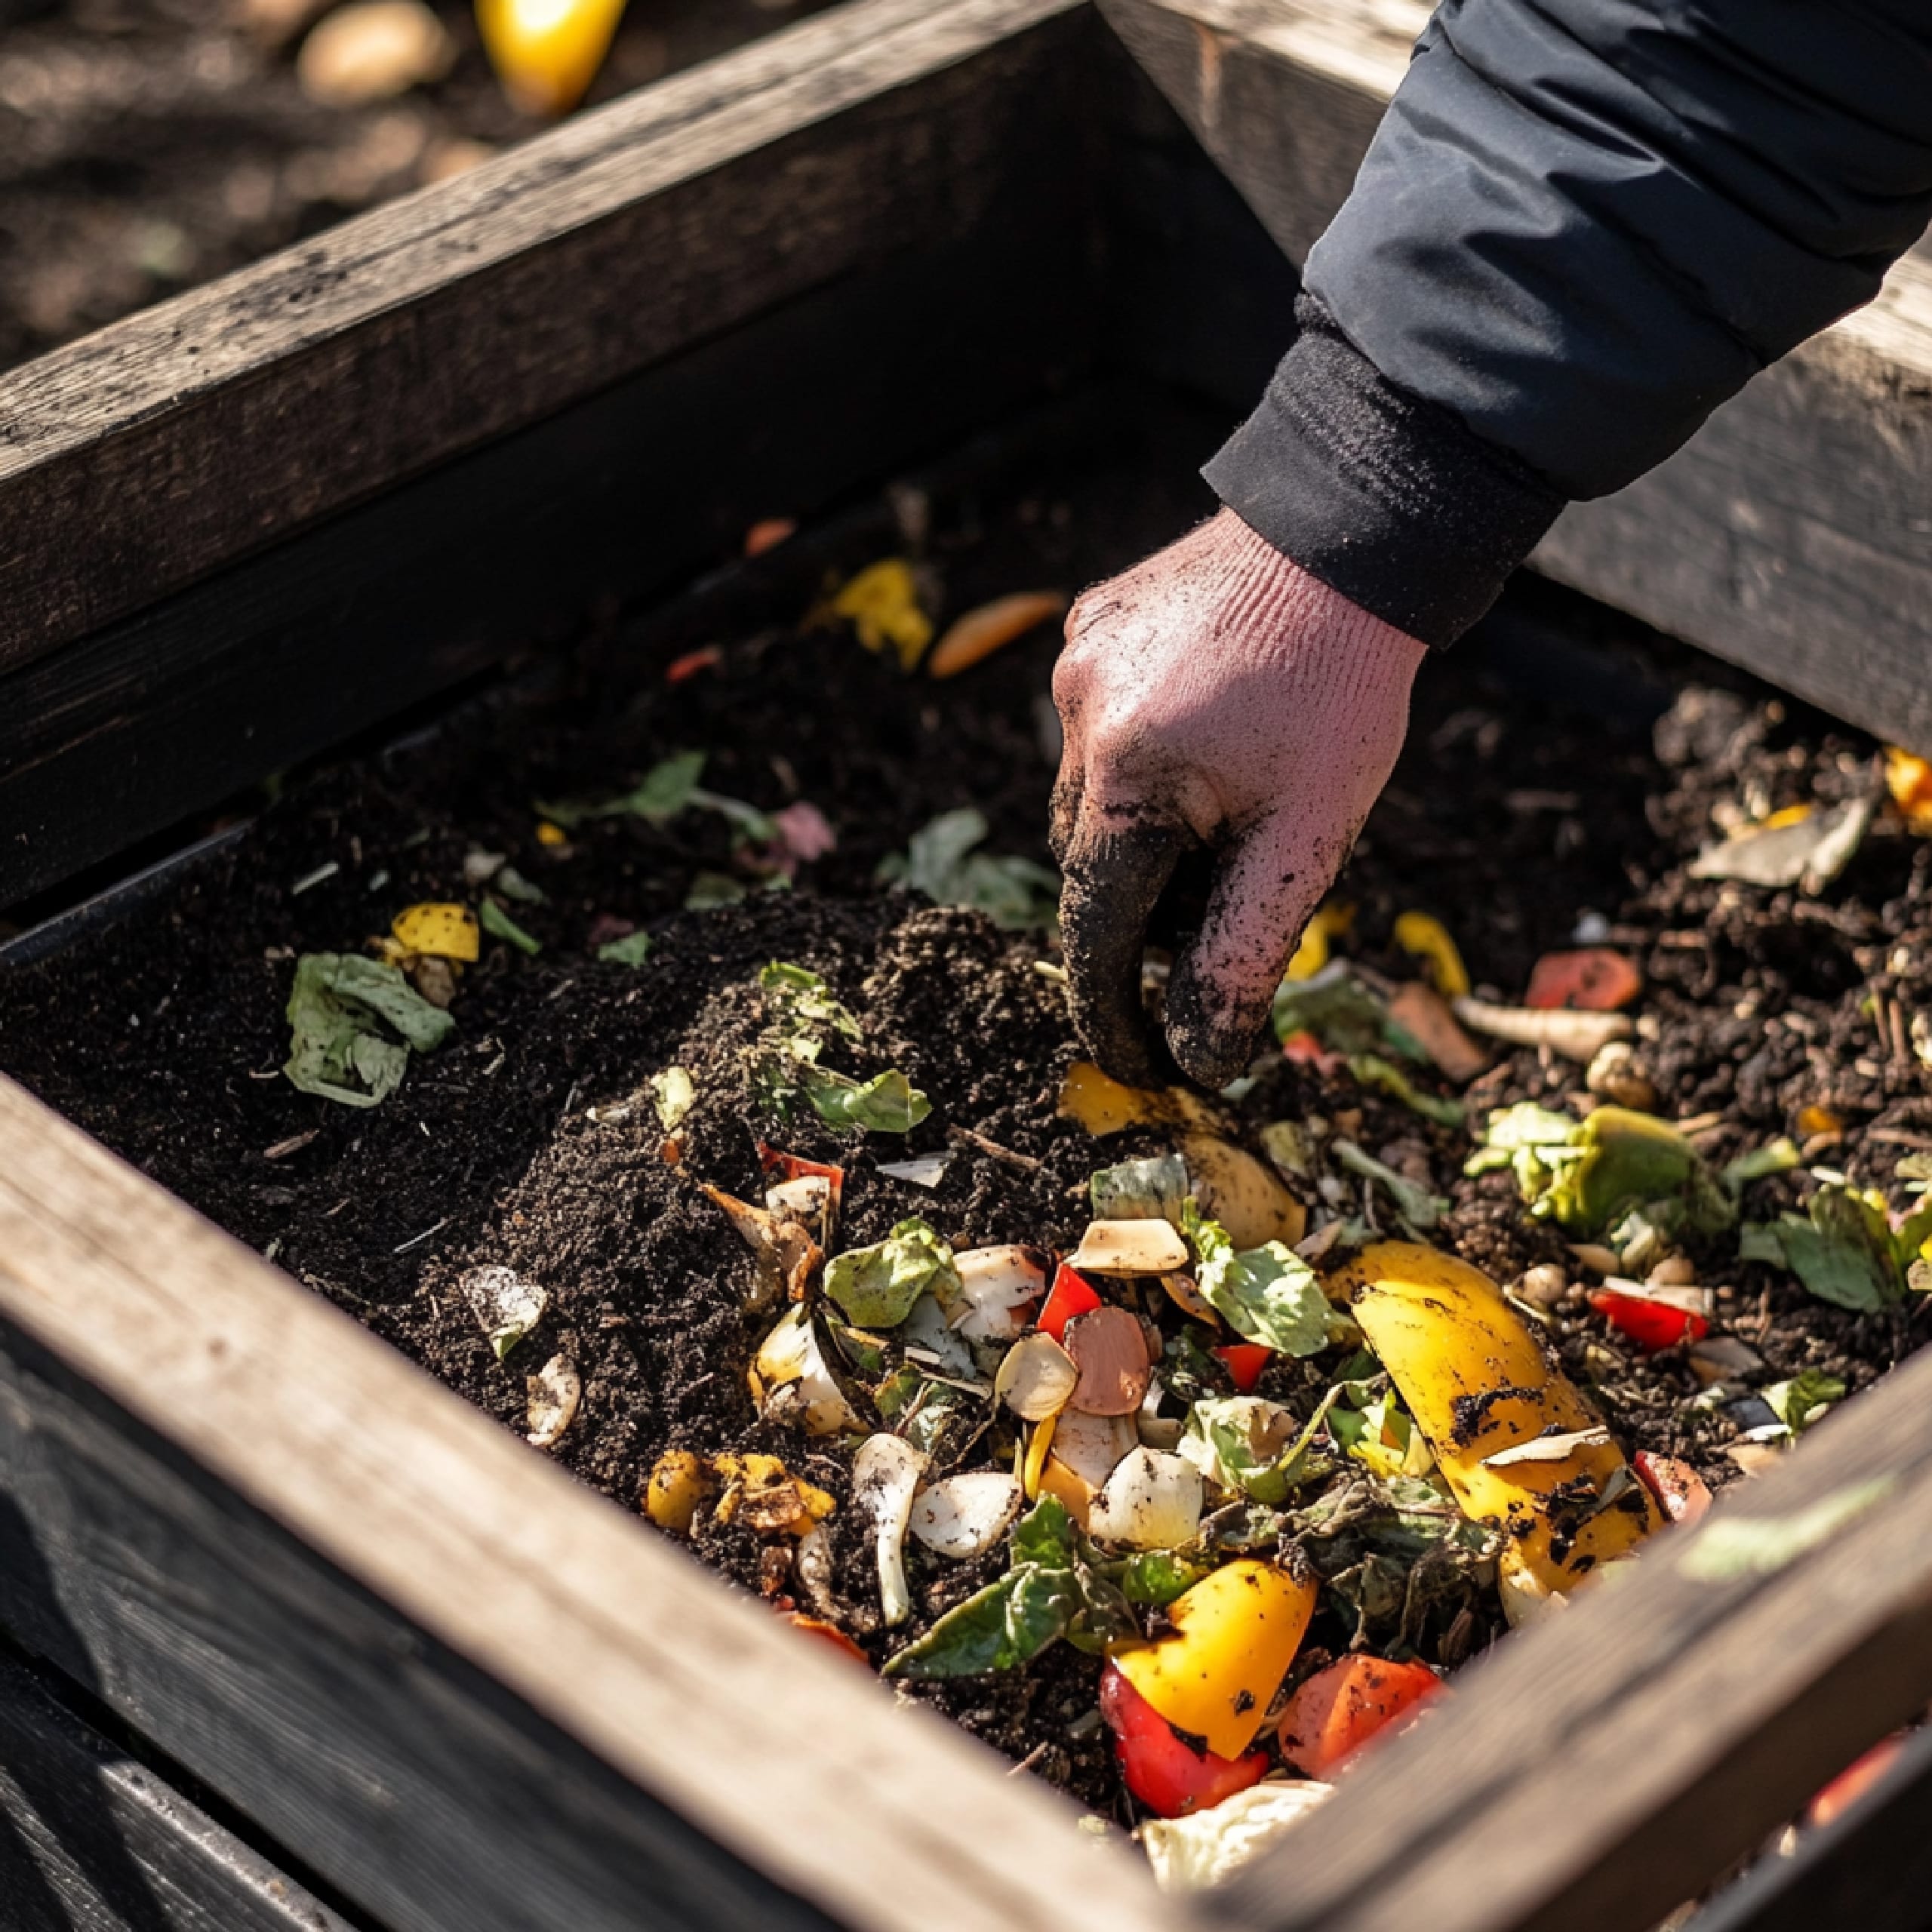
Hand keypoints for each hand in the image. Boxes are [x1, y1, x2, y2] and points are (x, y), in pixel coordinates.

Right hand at [1050, 508, 1426, 1088]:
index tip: (1140, 1066)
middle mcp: (1078, 717)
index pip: (1096, 928)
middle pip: (1091, 862)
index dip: (1114, 1010)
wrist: (1357, 528)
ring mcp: (1077, 663)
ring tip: (1233, 809)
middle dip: (1148, 905)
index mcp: (1124, 775)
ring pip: (1091, 794)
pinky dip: (1145, 760)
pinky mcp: (1093, 625)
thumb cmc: (1345, 685)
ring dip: (1145, 829)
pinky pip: (1099, 725)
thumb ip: (1243, 953)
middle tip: (1228, 907)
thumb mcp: (1307, 836)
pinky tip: (1214, 739)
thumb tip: (1198, 1057)